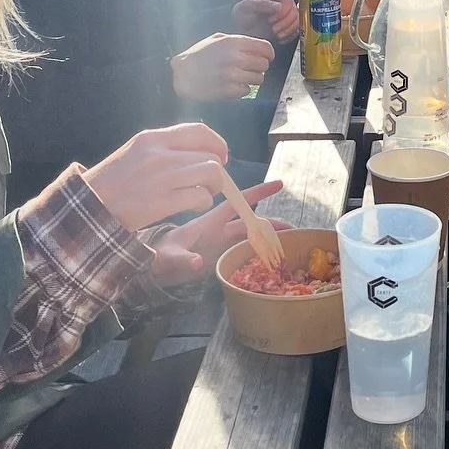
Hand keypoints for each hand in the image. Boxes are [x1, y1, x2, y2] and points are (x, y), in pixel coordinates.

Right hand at [81, 123, 230, 231]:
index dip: (217, 143)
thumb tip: (200, 149)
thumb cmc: (113, 182)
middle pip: (209, 155)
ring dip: (213, 187)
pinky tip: (192, 206)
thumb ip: (165, 147)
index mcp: (151, 138)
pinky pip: (201, 197)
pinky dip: (203, 202)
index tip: (221, 156)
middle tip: (210, 183)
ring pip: (211, 174)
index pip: (199, 130)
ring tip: (202, 194)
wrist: (89, 207)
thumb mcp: (135, 152)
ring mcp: (161, 177)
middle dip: (217, 171)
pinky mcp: (162, 202)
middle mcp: (158, 154)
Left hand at [148, 181, 289, 285]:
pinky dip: (259, 255)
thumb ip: (182, 258)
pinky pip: (245, 253)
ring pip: (251, 239)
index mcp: (210, 222)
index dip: (258, 192)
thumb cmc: (161, 254)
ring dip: (268, 240)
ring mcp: (221, 244)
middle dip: (272, 224)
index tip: (278, 183)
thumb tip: (197, 262)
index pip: (237, 202)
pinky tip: (272, 261)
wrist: (154, 265)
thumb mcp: (169, 256)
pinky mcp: (221, 257)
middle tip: (294, 228)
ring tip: (288, 245)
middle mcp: (220, 230)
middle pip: (251, 223)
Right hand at [170, 33, 274, 101]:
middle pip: (264, 65)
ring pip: (259, 79)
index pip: (266, 48)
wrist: (180, 74)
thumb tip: (259, 48)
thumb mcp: (218, 39)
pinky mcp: (229, 91)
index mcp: (234, 43)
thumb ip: (240, 41)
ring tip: (239, 76)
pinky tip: (231, 84)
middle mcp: (236, 58)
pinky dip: (242, 89)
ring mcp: (233, 75)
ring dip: (251, 79)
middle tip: (249, 68)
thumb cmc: (198, 55)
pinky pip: (247, 91)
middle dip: (259, 67)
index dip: (269, 54)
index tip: (266, 58)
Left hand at [232, 0, 298, 42]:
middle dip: (285, 23)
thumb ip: (262, 4)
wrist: (242, 31)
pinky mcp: (289, 23)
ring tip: (276, 34)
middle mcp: (282, 0)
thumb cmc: (241, 17)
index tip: (271, 20)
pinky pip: (298, 29)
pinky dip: (290, 35)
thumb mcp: (246, 8)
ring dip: (288, 30)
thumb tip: (279, 6)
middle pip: (295, 11)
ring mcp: (287, 12)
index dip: (282, 12)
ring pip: (298, 20)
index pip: (287, 0)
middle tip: (274, 29)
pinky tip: (280, 37)